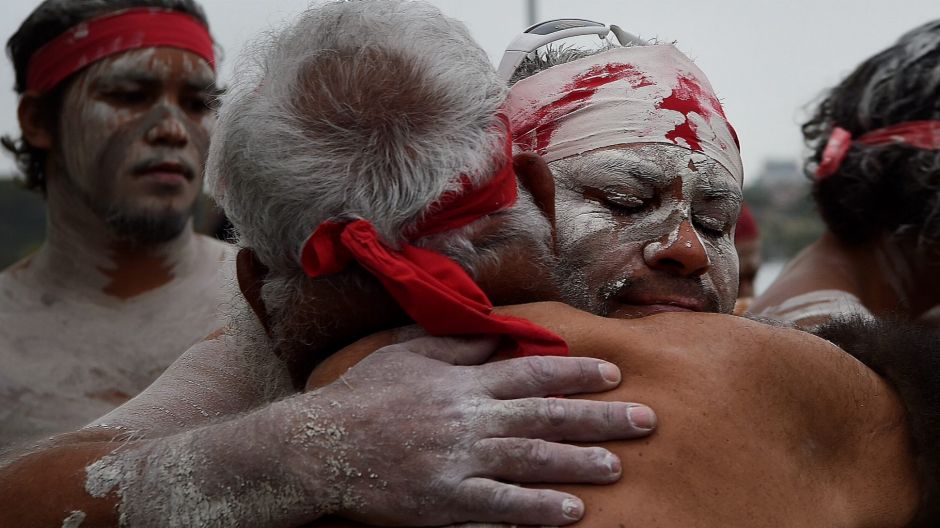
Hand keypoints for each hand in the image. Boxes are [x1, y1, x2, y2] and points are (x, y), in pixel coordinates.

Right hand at [287, 335, 655, 525]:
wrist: (319, 445)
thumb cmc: (363, 396)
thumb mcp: (407, 354)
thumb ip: (455, 344)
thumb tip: (496, 335)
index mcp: (463, 382)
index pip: (532, 374)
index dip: (576, 374)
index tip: (614, 375)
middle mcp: (470, 419)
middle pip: (545, 416)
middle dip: (599, 418)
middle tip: (645, 421)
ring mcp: (459, 461)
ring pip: (531, 460)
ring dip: (579, 464)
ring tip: (618, 466)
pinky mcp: (445, 500)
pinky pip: (499, 507)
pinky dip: (537, 510)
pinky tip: (571, 513)